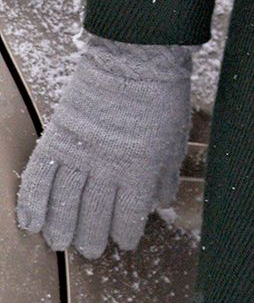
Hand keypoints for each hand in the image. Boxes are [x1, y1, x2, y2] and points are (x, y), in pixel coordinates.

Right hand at [15, 33, 198, 258]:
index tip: (124, 242)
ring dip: (60, 228)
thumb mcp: (174, 137)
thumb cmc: (160, 95)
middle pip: (94, 216)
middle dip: (91, 238)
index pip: (128, 216)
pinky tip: (30, 222)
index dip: (126, 234)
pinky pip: (40, 176)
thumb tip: (160, 204)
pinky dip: (32, 202)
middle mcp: (108, 165)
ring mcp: (80, 150)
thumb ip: (165, 175)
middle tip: (90, 249)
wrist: (135, 53)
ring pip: (65, 203)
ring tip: (60, 242)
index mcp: (140, 167)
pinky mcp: (58, 135)